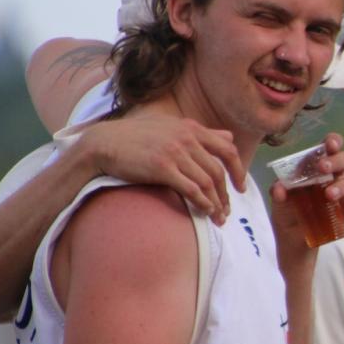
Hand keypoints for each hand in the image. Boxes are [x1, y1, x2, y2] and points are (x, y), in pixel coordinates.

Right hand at [80, 115, 245, 225]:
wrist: (103, 143)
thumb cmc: (134, 137)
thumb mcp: (170, 126)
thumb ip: (200, 132)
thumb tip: (229, 136)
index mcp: (191, 127)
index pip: (227, 149)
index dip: (238, 170)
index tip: (240, 187)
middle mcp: (187, 138)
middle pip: (218, 170)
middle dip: (227, 194)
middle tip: (228, 211)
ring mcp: (175, 152)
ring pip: (207, 182)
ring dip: (216, 203)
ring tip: (218, 217)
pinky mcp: (162, 168)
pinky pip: (191, 189)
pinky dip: (202, 202)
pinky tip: (205, 212)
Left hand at [266, 133, 343, 250]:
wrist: (293, 241)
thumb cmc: (288, 212)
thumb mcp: (278, 202)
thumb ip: (278, 192)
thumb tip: (280, 188)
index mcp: (317, 167)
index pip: (329, 148)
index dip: (333, 141)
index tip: (329, 144)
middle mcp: (334, 176)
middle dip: (335, 161)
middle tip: (322, 168)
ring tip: (329, 195)